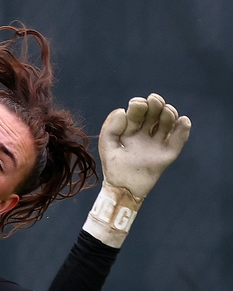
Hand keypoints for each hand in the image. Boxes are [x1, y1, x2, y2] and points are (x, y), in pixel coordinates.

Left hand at [84, 93, 190, 247]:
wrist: (123, 189)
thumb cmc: (113, 168)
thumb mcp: (107, 146)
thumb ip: (110, 128)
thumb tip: (123, 111)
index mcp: (130, 129)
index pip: (137, 111)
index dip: (139, 105)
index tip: (138, 105)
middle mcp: (145, 133)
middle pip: (155, 112)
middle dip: (156, 104)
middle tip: (154, 101)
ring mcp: (157, 143)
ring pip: (168, 122)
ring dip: (169, 113)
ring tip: (167, 112)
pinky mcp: (167, 154)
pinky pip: (178, 140)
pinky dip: (183, 130)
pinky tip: (183, 121)